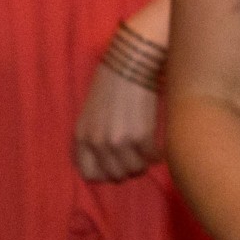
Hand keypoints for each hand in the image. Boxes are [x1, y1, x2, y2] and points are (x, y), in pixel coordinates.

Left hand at [73, 61, 158, 182]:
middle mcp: (98, 143)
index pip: (89, 174)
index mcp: (82, 137)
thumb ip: (92, 138)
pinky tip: (157, 145)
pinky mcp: (141, 137)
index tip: (115, 166)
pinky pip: (151, 158)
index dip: (105, 174)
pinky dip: (156, 154)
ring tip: (147, 152)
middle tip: (136, 158)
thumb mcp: (90, 113)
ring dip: (143, 163)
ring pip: (135, 170)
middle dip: (127, 169)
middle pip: (115, 176)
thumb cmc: (110, 84)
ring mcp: (119, 142)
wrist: (130, 64)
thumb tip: (105, 162)